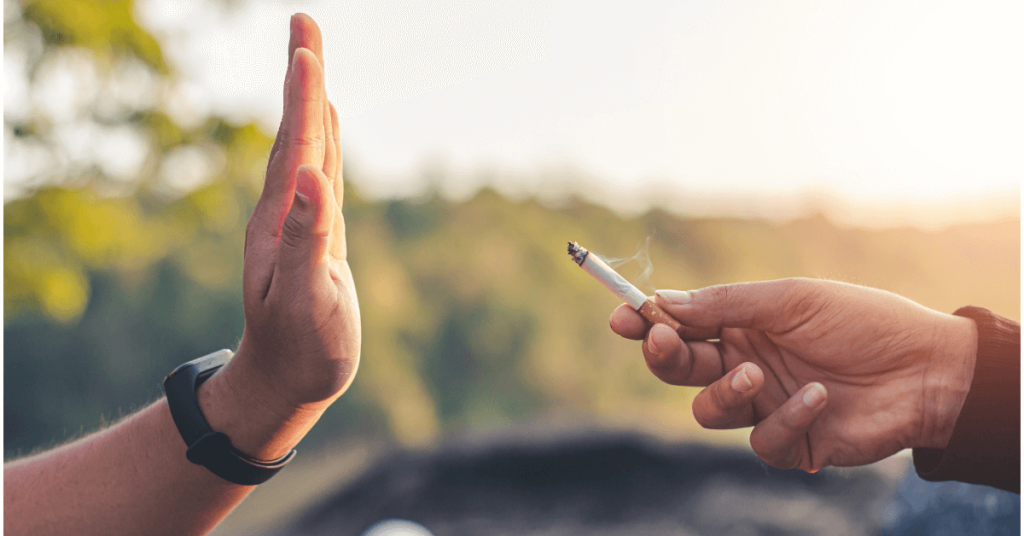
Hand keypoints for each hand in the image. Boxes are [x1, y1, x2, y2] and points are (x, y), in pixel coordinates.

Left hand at [228, 15, 359, 421]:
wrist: (285, 382)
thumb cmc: (297, 349)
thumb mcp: (302, 298)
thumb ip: (305, 238)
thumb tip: (311, 176)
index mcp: (282, 219)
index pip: (296, 143)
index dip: (303, 92)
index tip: (306, 43)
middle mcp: (287, 211)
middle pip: (299, 131)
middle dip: (303, 77)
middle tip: (305, 23)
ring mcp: (301, 222)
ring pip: (309, 149)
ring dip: (311, 102)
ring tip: (313, 61)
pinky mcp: (317, 236)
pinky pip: (322, 176)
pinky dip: (325, 144)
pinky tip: (327, 128)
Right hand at [610, 278, 976, 471]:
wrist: (929, 368)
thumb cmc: (863, 321)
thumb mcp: (791, 299)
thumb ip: (727, 304)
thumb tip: (661, 302)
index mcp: (743, 326)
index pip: (681, 326)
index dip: (647, 322)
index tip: (622, 316)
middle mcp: (746, 364)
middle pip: (681, 369)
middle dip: (664, 355)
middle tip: (661, 341)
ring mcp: (766, 406)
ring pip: (710, 411)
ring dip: (725, 392)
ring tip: (758, 374)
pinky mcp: (793, 444)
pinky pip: (764, 441)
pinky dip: (787, 419)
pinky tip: (819, 397)